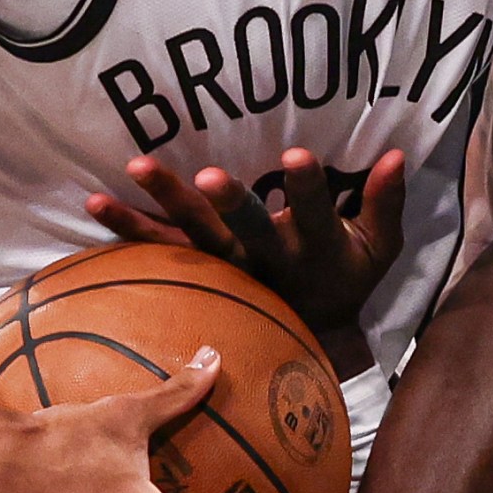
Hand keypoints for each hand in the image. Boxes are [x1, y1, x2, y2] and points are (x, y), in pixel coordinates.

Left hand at [86, 147, 407, 336]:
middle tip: (208, 175)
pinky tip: (93, 203)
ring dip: (160, 205)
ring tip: (133, 167)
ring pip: (193, 237)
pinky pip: (158, 248)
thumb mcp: (380, 249)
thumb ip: (387, 203)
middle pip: (246, 230)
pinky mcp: (199, 270)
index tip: (296, 156)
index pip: (316, 214)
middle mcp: (266, 261)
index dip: (307, 189)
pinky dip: (127, 229)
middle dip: (229, 202)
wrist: (310, 338)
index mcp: (314, 250)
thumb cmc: (347, 279)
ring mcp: (227, 268)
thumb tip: (399, 155)